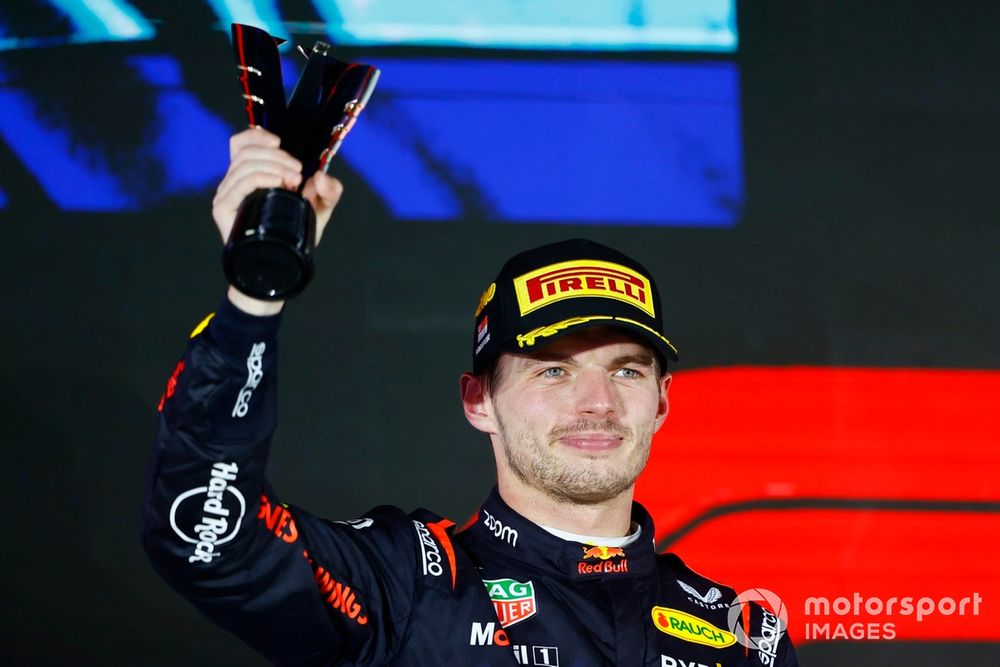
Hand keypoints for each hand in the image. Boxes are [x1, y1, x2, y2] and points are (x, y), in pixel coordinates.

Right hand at [212, 129, 343, 314]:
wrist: (280, 265)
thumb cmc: (294, 235)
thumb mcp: (320, 209)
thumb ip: (330, 191)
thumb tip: (321, 177)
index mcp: (251, 173)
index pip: (241, 143)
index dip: (256, 135)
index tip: (279, 142)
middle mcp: (235, 181)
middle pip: (247, 151)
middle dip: (277, 156)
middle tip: (298, 172)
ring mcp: (228, 194)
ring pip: (243, 164)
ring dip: (273, 166)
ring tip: (292, 181)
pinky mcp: (223, 208)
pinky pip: (238, 184)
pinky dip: (259, 177)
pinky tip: (276, 183)